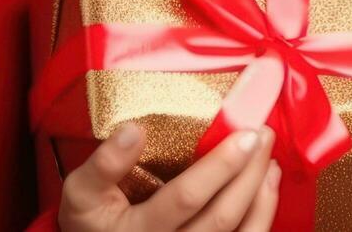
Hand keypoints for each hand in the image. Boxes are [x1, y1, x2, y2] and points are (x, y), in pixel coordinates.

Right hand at [58, 121, 280, 231]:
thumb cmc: (91, 221)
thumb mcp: (81, 192)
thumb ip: (104, 163)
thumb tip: (135, 130)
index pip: (186, 198)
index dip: (219, 166)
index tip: (244, 133)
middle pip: (222, 217)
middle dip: (249, 173)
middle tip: (263, 134)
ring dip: (262, 196)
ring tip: (270, 160)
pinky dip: (261, 218)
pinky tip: (266, 189)